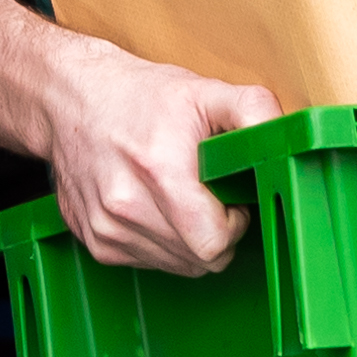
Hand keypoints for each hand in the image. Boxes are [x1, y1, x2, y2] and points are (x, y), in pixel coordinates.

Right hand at [33, 36, 282, 276]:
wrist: (69, 98)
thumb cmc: (140, 96)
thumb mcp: (204, 90)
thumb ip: (253, 111)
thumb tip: (286, 137)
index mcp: (159, 171)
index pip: (214, 244)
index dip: (234, 226)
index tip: (231, 200)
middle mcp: (125, 207)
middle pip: (197, 260)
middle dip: (215, 235)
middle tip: (208, 198)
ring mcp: (105, 227)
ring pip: (175, 266)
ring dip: (188, 242)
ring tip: (178, 197)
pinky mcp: (92, 240)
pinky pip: (146, 263)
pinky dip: (159, 243)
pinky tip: (152, 206)